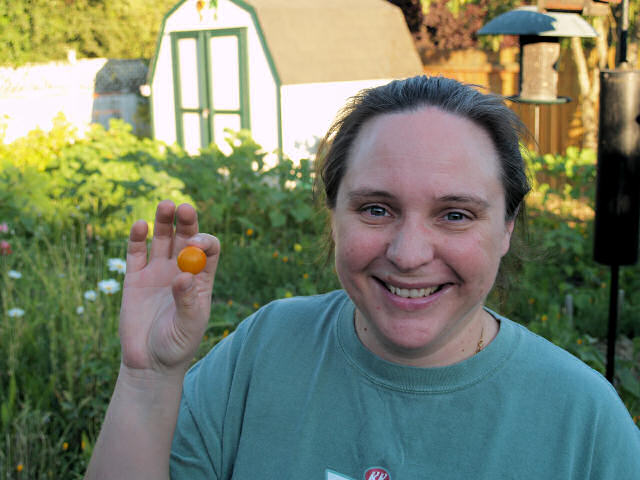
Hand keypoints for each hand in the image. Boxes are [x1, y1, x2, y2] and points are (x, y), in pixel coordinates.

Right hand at [118, 200, 219, 375]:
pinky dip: (138, 238)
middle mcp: (181, 269)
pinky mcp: (135, 278)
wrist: (149, 362)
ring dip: (164, 221)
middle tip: (182, 208)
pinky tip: (140, 226)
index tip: (195, 244)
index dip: (204, 242)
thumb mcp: (188, 325)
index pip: (208, 250)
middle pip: (185, 238)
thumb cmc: (177, 345)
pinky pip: (137, 253)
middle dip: (186, 222)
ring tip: (165, 205)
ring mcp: (158, 272)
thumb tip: (183, 276)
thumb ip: (187, 301)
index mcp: (201, 279)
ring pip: (162, 239)